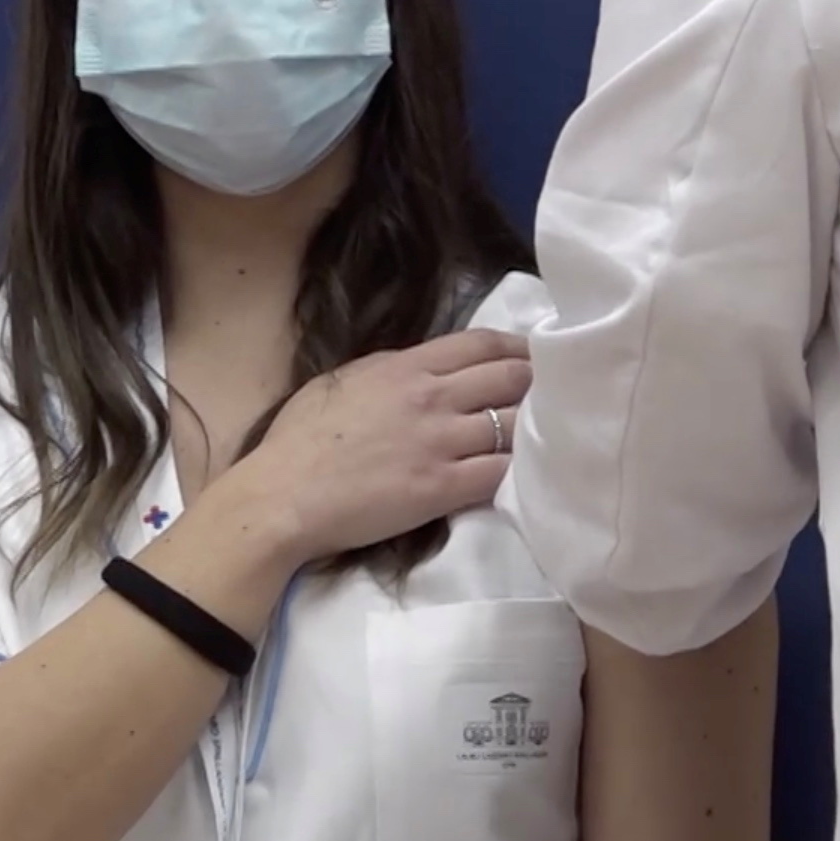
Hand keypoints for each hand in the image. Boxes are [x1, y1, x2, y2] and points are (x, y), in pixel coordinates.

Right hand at [222, 328, 531, 565]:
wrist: (283, 496)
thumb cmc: (300, 440)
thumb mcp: (343, 381)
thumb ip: (389, 370)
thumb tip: (421, 369)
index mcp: (407, 367)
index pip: (482, 344)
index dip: (518, 347)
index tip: (535, 354)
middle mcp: (432, 397)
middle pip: (511, 378)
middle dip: (538, 383)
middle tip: (556, 393)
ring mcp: (441, 443)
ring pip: (513, 425)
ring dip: (534, 429)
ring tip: (550, 435)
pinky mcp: (443, 489)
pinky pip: (501, 474)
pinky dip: (520, 472)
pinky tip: (529, 475)